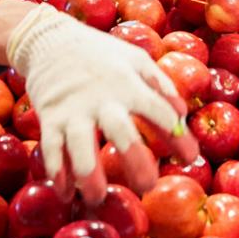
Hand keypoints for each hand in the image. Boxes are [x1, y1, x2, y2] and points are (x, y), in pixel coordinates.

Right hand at [7, 3, 197, 203]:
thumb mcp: (135, 59)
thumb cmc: (101, 55)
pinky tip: (66, 193)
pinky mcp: (49, 117)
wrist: (50, 39)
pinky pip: (51, 149)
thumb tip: (182, 116)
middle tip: (148, 187)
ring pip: (80, 146)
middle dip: (135, 162)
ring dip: (88, 174)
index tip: (189, 158)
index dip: (178, 136)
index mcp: (128, 83)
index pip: (159, 111)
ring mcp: (73, 109)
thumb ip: (160, 85)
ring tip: (97, 198)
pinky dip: (57, 173)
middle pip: (121, 132)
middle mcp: (101, 98)